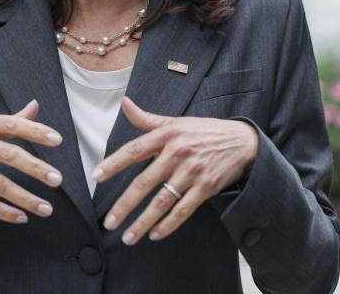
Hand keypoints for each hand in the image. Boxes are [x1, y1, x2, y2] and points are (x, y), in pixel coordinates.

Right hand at [0, 100, 63, 224]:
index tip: (57, 139)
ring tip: (46, 208)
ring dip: (25, 197)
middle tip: (57, 179)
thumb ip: (10, 119)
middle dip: (35, 168)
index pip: (13, 125)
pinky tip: (21, 217)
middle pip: (9, 155)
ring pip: (0, 184)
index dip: (35, 131)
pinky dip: (3, 211)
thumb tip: (36, 106)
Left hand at [94, 97, 257, 244]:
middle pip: (144, 182)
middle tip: (108, 222)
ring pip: (162, 201)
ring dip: (143, 221)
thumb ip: (147, 118)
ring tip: (127, 237)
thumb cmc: (204, 132)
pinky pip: (183, 209)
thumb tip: (124, 103)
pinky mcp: (207, 187)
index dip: (113, 163)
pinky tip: (155, 234)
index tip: (96, 177)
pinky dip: (168, 224)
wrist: (242, 141)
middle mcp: (178, 152)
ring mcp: (193, 171)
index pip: (134, 150)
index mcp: (167, 135)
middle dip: (124, 205)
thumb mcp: (176, 122)